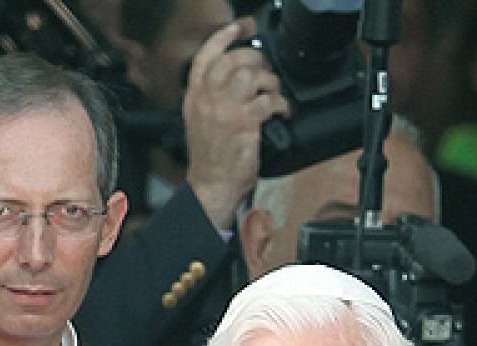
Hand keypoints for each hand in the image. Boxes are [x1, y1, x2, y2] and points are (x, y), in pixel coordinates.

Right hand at [183, 19, 290, 229]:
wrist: (212, 186)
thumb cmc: (211, 159)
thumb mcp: (202, 122)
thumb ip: (212, 98)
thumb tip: (238, 80)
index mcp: (194, 97)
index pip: (205, 57)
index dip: (223, 38)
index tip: (238, 29)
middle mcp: (207, 99)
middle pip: (233, 60)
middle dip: (255, 60)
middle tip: (265, 73)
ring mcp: (224, 110)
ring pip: (251, 76)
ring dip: (270, 82)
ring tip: (273, 93)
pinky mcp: (243, 123)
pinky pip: (267, 101)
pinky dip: (281, 104)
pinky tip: (282, 112)